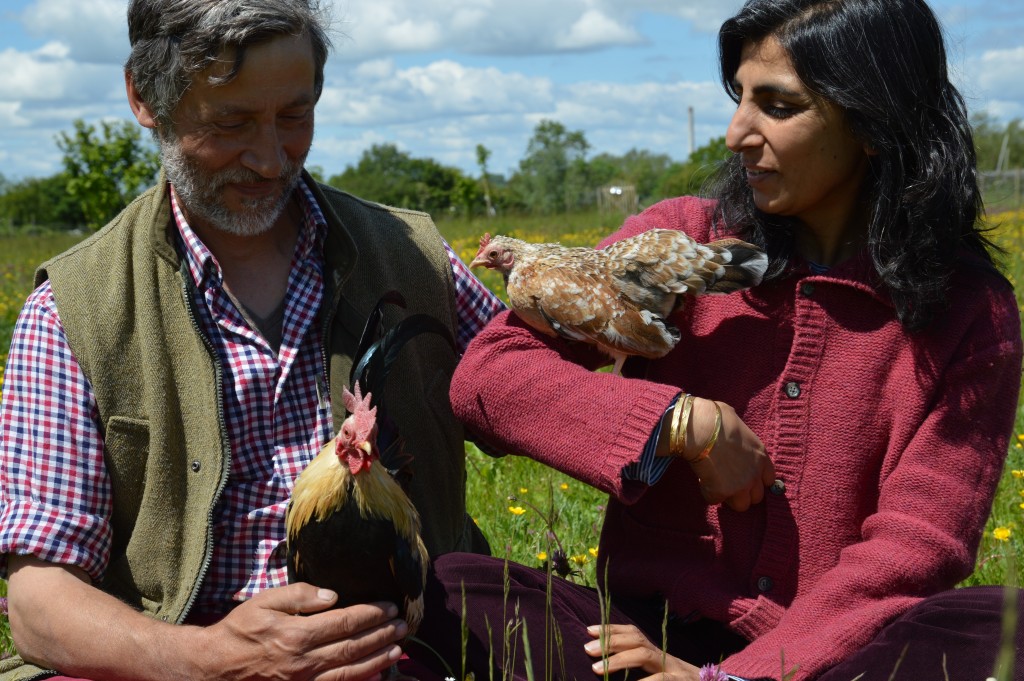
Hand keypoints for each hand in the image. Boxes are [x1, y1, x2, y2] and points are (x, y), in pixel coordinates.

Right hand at [196, 583, 405, 680]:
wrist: (215, 668)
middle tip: (403, 624)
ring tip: (399, 648)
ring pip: (351, 671)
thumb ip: (299, 595)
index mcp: (296, 634)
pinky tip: (376, 672)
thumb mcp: (264, 602)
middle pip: (353, 647)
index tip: (390, 606)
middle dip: (382, 634)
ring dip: (379, 659)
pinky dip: (360, 679)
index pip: (344, 622)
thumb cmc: (240, 631)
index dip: (371, 614)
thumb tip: (332, 595)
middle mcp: (304, 661)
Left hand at [583, 624, 699, 680]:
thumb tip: (608, 667)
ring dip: (619, 660)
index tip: (589, 630)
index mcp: (659, 657)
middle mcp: (667, 659)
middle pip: (638, 640)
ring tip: (598, 669)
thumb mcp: (660, 677)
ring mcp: (676, 670)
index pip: (635, 634)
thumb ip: (642, 672)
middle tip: (587, 649)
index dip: (612, 630)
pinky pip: (661, 680)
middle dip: (610, 641)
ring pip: (645, 655)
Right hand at [687, 398, 774, 510]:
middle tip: (727, 481)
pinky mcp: (722, 493)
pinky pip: (714, 500)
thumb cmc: (716, 419)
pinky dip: (707, 492)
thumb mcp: (738, 425)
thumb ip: (741, 437)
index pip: (769, 480)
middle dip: (743, 492)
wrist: (702, 429)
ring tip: (715, 484)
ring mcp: (740, 486)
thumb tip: (731, 430)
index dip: (756, 480)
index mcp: (761, 456)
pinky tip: (702, 479)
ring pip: (741, 505)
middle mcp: (755, 474)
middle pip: (757, 497)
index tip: (744, 477)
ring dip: (728, 497)